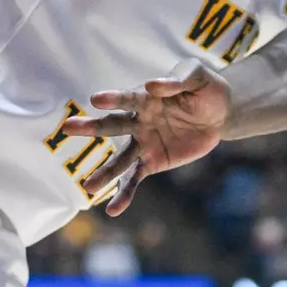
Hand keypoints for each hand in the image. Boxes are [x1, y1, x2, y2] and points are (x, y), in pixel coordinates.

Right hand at [61, 60, 230, 215]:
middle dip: (91, 128)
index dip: (113, 98)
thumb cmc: (205, 88)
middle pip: (112, 125)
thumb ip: (176, 81)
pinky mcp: (153, 162)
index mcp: (146, 97)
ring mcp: (144, 143)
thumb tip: (151, 85)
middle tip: (67, 127)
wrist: (220, 113)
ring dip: (105, 173)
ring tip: (88, 187)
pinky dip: (124, 194)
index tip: (95, 99)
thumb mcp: (196, 76)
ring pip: (120, 159)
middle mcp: (138, 120)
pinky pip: (135, 179)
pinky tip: (112, 210)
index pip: (127, 98)